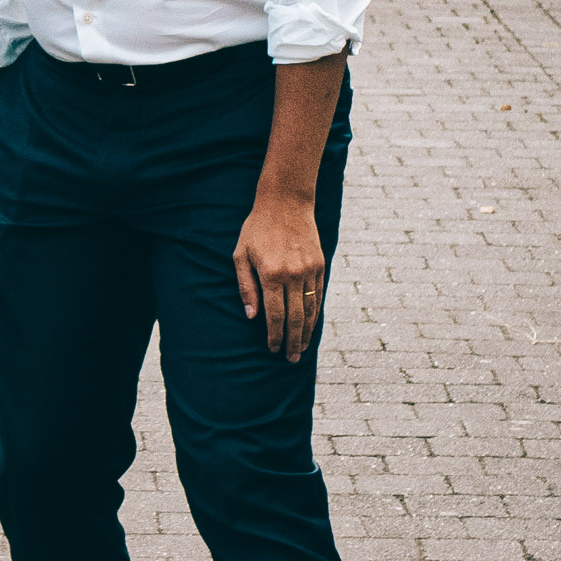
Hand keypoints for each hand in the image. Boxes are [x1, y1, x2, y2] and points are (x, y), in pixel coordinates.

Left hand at [234, 193, 329, 360]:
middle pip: (295, 318)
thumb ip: (246, 286)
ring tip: (302, 348)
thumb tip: (251, 316)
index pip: (275, 315)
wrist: (286, 202)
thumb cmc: (257, 228)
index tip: (272, 349)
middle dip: (293, 342)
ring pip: (310, 309)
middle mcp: (293, 274)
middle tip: (291, 359)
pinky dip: (315, 313)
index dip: (274, 336)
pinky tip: (310, 325)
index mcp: (271, 274)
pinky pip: (318, 295)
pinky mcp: (319, 264)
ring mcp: (309, 270)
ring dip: (306, 332)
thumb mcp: (241, 255)